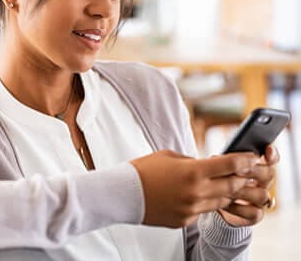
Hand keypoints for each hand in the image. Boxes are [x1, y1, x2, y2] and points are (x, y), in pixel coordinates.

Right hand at [130, 149, 258, 227]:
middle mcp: (196, 192)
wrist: (125, 193)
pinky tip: (195, 194)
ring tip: (221, 182)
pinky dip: (205, 202)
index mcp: (193, 171)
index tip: (251, 157)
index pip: (228, 165)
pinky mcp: (185, 220)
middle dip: (240, 177)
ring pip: (220, 202)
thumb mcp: (170, 156)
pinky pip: (203, 211)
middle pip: (231, 186)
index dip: (244, 160)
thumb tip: (205, 165)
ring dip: (224, 191)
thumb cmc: (144, 170)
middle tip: (243, 171)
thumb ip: (192, 161)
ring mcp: (192, 209)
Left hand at [218, 144, 279, 226]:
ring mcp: (259, 199)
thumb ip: (224, 160)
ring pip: (263, 195)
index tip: (267, 149)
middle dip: (253, 171)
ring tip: (225, 189)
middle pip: (269, 174)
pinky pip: (255, 213)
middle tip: (237, 170)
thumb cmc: (213, 176)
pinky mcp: (254, 215)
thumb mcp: (217, 164)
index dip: (272, 154)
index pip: (272, 157)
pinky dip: (239, 208)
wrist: (208, 200)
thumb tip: (217, 158)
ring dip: (242, 191)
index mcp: (256, 165)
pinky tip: (225, 204)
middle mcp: (262, 182)